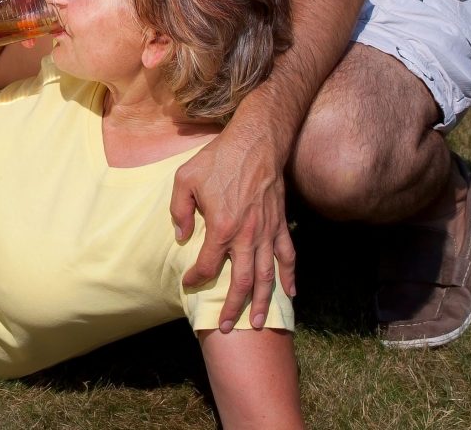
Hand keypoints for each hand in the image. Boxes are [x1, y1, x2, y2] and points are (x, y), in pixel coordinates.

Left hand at [170, 124, 296, 331]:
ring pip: (267, 276)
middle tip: (225, 328)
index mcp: (221, 227)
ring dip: (264, 303)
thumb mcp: (184, 179)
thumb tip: (180, 236)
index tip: (188, 283)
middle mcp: (247, 235)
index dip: (196, 278)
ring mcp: (267, 232)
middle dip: (233, 308)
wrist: (256, 142)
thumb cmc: (217, 159)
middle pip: (242, 282)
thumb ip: (179, 210)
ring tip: (258, 324)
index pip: (208, 265)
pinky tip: (291, 294)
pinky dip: (290, 277)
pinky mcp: (280, 225)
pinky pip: (288, 256)